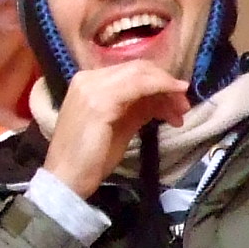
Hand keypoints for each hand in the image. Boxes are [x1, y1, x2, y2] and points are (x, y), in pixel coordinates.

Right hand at [42, 59, 191, 197]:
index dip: (158, 81)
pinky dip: (160, 91)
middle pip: (137, 69)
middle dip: (166, 84)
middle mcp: (88, 78)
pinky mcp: (100, 102)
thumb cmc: (91, 158)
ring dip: (166, 90)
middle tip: (183, 105)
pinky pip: (138, 87)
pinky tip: (172, 107)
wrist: (65, 178)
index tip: (177, 99)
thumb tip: (160, 100)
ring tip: (181, 112)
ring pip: (140, 75)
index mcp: (89, 82)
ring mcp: (93, 88)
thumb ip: (137, 109)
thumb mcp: (119, 127)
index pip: (130, 71)